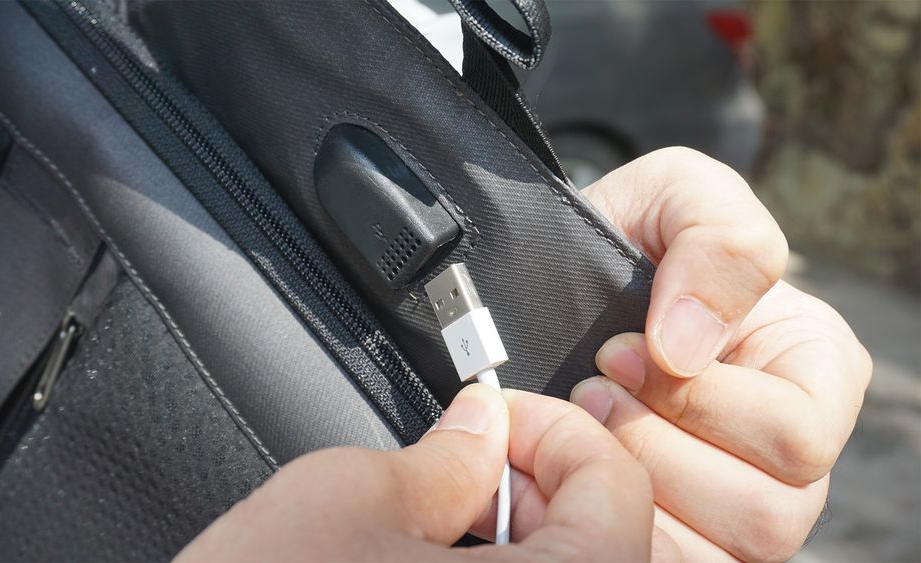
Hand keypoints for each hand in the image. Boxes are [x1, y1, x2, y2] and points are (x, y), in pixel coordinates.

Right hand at [175, 384, 658, 561]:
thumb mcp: (348, 498)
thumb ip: (441, 452)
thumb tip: (480, 429)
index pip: (617, 484)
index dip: (550, 427)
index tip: (493, 420)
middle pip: (606, 541)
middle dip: (536, 484)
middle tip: (462, 464)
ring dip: (518, 539)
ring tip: (437, 521)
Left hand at [571, 147, 871, 560]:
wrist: (553, 274)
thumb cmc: (632, 236)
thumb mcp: (679, 194)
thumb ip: (718, 245)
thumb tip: (693, 348)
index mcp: (814, 370)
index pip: (797, 434)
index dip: (701, 403)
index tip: (618, 349)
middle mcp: (792, 450)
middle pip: (765, 512)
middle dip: (654, 446)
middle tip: (588, 389)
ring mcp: (740, 501)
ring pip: (716, 548)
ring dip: (630, 486)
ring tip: (578, 420)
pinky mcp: (686, 529)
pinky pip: (667, 559)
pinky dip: (610, 528)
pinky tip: (567, 469)